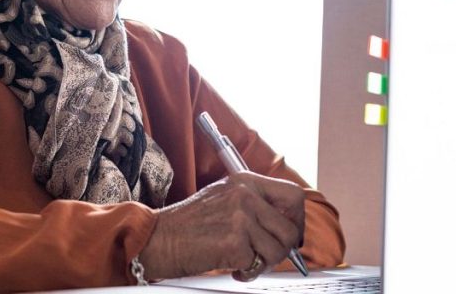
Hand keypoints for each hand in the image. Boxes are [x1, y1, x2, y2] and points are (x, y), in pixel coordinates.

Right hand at [138, 172, 304, 280]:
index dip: (297, 219)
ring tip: (244, 261)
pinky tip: (231, 267)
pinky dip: (247, 273)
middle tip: (267, 256)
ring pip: (278, 250)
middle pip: (291, 228)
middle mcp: (245, 196)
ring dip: (265, 263)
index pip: (293, 196)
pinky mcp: (235, 244)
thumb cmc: (186, 224)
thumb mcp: (223, 198)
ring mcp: (241, 219)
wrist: (158, 238)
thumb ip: (254, 204)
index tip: (291, 233)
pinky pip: (258, 266)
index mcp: (244, 181)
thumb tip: (286, 223)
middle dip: (284, 249)